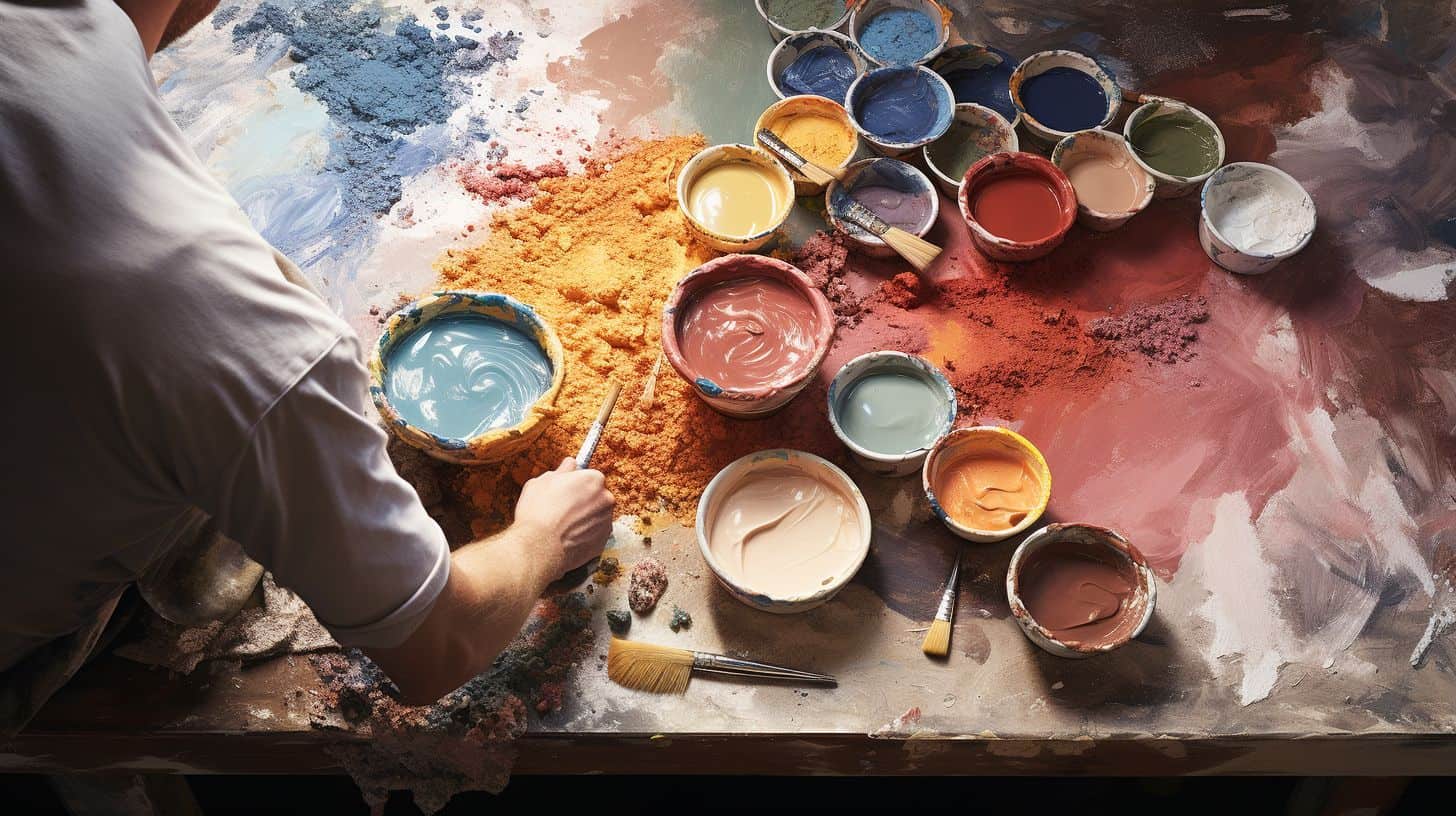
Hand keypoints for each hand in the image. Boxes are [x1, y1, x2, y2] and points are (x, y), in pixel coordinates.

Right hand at [514, 458, 614, 576]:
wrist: (539, 547)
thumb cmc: (538, 511)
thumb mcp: (542, 481)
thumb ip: (562, 470)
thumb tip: (569, 464)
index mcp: (593, 479)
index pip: (589, 477)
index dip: (575, 484)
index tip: (566, 490)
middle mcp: (606, 499)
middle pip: (596, 496)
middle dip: (583, 500)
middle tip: (562, 508)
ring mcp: (606, 522)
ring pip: (596, 515)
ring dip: (584, 518)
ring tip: (563, 524)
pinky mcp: (603, 542)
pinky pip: (594, 534)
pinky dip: (585, 535)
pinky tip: (567, 536)